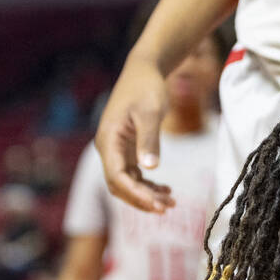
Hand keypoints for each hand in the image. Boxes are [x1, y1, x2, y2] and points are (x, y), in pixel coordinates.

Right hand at [94, 54, 175, 211]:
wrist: (143, 71)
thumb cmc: (146, 88)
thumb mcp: (150, 113)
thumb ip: (149, 140)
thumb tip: (150, 168)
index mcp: (108, 141)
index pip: (117, 177)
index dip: (136, 194)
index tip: (157, 205)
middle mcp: (108, 148)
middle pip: (119, 185)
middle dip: (141, 199)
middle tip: (167, 208)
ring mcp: (116, 149)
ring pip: (126, 182)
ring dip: (146, 194)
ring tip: (171, 202)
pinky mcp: (126, 148)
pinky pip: (133, 174)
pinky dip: (147, 184)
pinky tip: (166, 190)